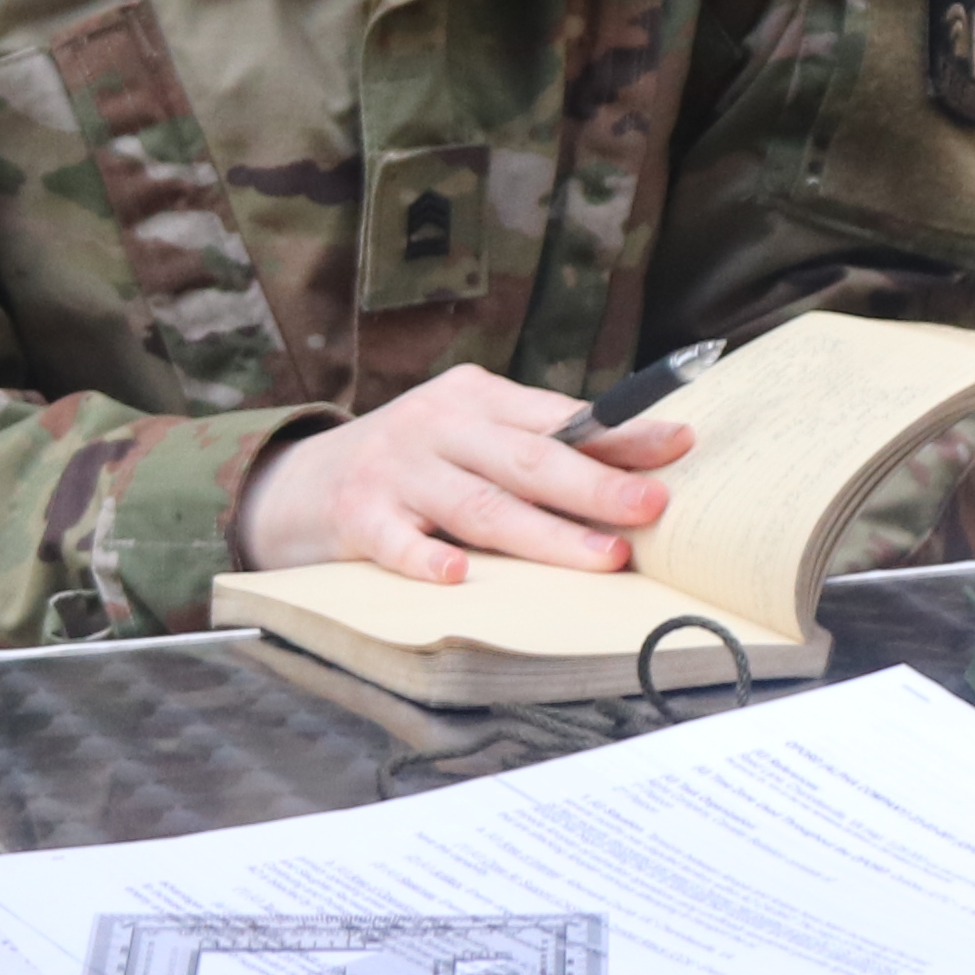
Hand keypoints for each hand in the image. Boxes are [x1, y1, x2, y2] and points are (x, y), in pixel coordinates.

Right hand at [232, 366, 692, 584]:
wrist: (294, 482)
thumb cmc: (409, 463)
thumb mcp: (467, 437)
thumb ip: (534, 448)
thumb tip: (639, 471)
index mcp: (476, 397)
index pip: (560, 417)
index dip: (621, 433)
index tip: (681, 446)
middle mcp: (438, 424)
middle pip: (528, 459)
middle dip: (596, 484)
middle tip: (651, 506)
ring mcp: (395, 469)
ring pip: (480, 506)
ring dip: (545, 534)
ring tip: (601, 557)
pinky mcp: (356, 515)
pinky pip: (396, 540)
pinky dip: (425, 557)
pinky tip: (457, 577)